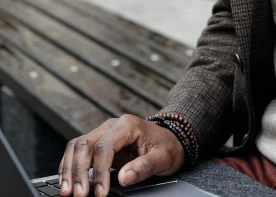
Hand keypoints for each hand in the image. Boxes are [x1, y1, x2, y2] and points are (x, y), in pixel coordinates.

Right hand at [59, 115, 183, 196]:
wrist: (170, 139)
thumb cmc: (167, 147)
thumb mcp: (162, 158)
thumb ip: (144, 166)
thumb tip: (124, 178)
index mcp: (127, 125)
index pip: (104, 147)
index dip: (100, 172)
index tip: (100, 193)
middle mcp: (111, 126)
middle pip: (85, 144)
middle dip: (78, 171)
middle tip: (78, 195)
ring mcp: (103, 133)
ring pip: (77, 146)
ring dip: (69, 169)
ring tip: (66, 191)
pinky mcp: (99, 143)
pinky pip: (78, 151)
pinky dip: (69, 166)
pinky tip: (67, 181)